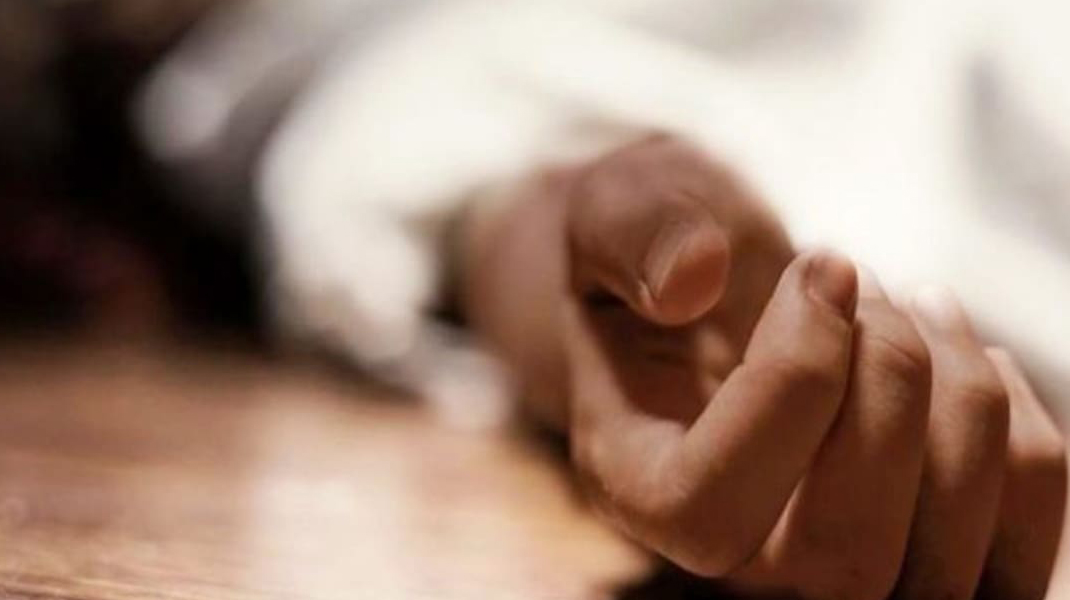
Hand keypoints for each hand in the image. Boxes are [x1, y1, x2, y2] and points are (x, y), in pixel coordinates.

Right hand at [559, 135, 1066, 598]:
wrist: (708, 291)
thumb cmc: (657, 254)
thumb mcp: (616, 210)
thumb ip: (634, 233)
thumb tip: (692, 278)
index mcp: (634, 491)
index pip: (709, 510)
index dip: (788, 388)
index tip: (825, 267)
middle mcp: (728, 568)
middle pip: (842, 562)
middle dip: (888, 386)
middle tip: (864, 281)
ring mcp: (830, 580)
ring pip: (941, 569)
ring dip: (962, 400)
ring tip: (915, 302)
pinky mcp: (918, 562)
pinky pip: (1015, 550)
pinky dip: (1018, 436)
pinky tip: (959, 357)